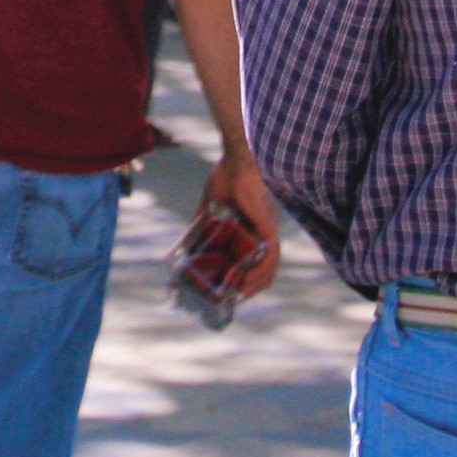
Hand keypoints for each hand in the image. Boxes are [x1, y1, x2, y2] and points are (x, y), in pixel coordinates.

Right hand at [213, 153, 282, 293]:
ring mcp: (269, 230)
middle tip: (233, 297)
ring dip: (256, 284)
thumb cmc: (225, 178)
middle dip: (251, 285)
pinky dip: (261, 272)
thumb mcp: (210, 208)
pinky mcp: (268, 227)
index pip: (257, 259)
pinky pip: (270, 256)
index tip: (232, 289)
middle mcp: (265, 232)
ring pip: (270, 266)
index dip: (248, 276)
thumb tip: (185, 245)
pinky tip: (247, 282)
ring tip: (239, 295)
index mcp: (254, 228)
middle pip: (266, 267)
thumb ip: (203, 225)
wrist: (235, 159)